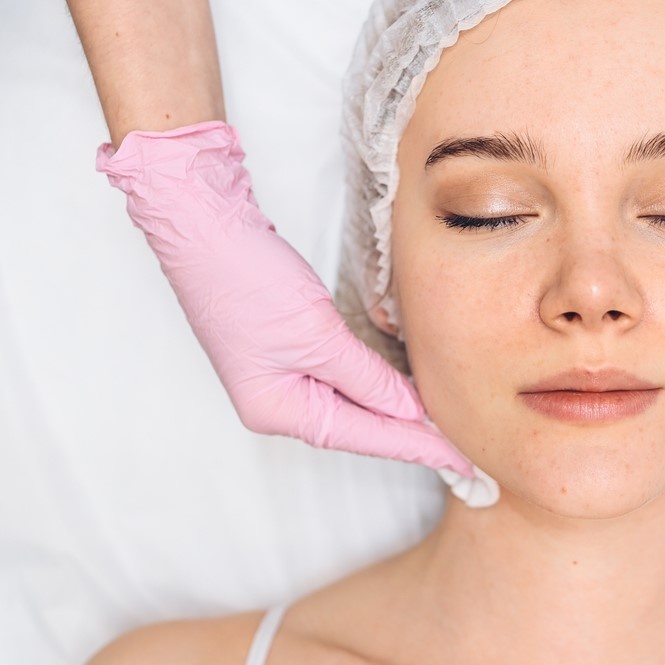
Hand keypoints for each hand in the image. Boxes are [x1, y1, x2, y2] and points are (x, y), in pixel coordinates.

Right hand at [97, 121, 474, 472]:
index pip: (362, 436)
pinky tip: (399, 391)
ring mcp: (280, 376)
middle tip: (461, 448)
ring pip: (349, 405)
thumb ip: (366, 378)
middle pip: (356, 427)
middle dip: (408, 436)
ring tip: (439, 427)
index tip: (462, 461)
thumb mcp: (316, 335)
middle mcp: (277, 402)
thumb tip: (410, 411)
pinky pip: (339, 380)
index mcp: (277, 409)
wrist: (203, 227)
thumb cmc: (247, 279)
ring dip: (392, 412)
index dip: (416, 447)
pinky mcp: (286, 351)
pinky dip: (372, 386)